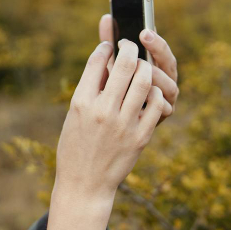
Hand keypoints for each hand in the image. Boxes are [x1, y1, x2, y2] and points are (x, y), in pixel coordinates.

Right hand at [55, 39, 170, 200]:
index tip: (109, 45)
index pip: (97, 61)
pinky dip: (155, 92)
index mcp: (81, 102)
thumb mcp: (74, 115)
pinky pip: (156, 104)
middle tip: (130, 46)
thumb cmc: (75, 146)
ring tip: (142, 66)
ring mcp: (123, 124)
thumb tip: (104, 61)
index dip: (105, 47)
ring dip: (145, 67)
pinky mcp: (140, 137)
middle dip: (129, 49)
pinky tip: (150, 90)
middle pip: (124, 66)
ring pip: (144, 81)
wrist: (84, 184)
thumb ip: (89, 89)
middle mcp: (102, 111)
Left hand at [98, 14, 178, 123]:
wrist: (106, 132)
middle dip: (156, 52)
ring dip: (154, 76)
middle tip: (137, 45)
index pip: (162, 49)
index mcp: (156, 67)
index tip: (143, 32)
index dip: (155, 40)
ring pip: (169, 85)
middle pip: (169, 64)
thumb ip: (110, 45)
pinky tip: (142, 97)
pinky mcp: (157, 120)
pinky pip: (163, 109)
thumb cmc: (110, 93)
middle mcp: (164, 82)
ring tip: (138, 68)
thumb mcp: (110, 68)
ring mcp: (163, 102)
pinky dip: (155, 101)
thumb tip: (106, 17)